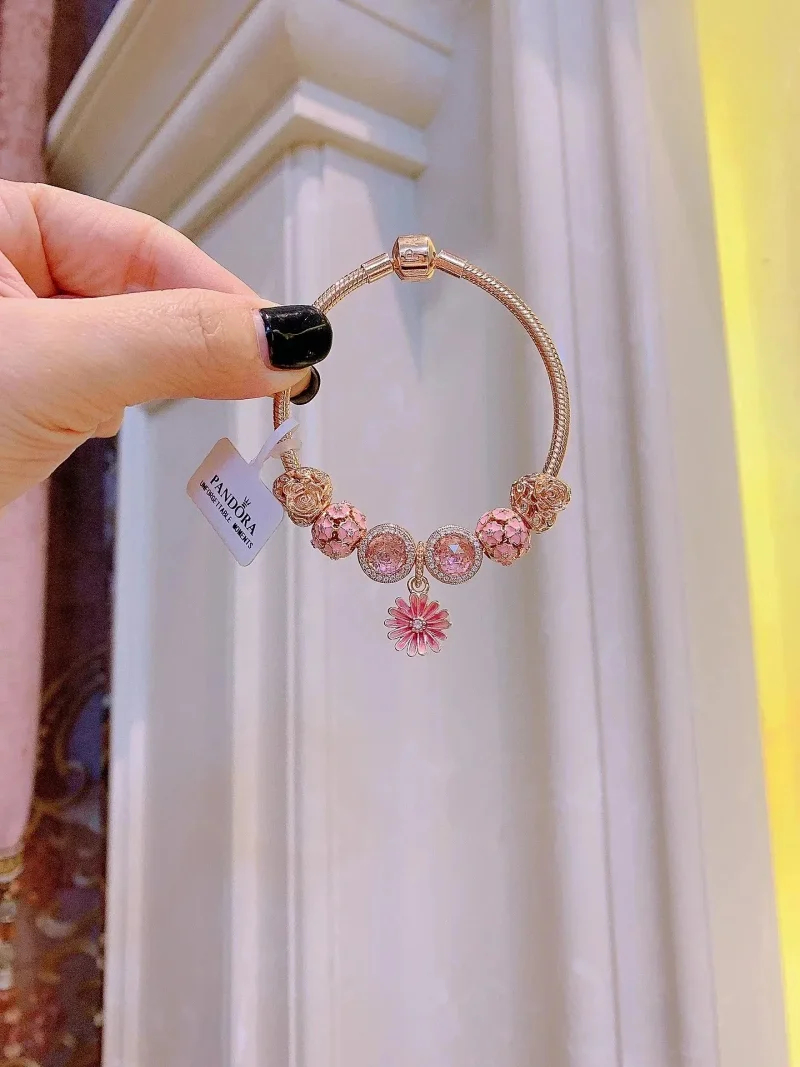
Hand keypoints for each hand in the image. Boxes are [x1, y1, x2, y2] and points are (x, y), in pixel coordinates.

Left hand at [0, 181, 331, 506]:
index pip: (141, 242)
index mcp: (2, 223)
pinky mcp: (15, 398)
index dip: (219, 293)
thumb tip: (286, 336)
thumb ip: (174, 342)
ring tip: (187, 402)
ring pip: (119, 345)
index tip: (282, 343)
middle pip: (136, 293)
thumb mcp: (58, 365)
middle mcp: (7, 271)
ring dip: (155, 379)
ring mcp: (13, 340)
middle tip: (266, 379)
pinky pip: (89, 386)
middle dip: (190, 341)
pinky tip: (102, 426)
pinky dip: (114, 407)